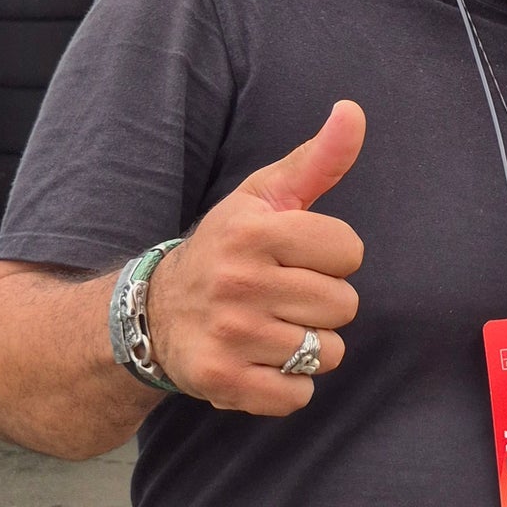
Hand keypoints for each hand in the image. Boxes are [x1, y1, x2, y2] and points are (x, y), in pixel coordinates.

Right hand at [145, 101, 365, 415]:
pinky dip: (287, 386)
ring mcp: (230, 334)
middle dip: (321, 304)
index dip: (331, 258)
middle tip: (280, 297)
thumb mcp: (263, 197)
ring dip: (307, 347)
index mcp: (254, 231)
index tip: (297, 258)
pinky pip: (298, 395)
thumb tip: (353, 110)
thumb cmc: (227, 248)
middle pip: (344, 305)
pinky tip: (258, 363)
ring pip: (327, 352)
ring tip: (269, 329)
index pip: (350, 250)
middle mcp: (238, 281)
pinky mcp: (223, 381)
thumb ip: (317, 159)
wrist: (153, 313)